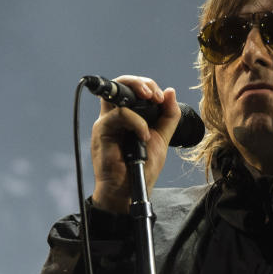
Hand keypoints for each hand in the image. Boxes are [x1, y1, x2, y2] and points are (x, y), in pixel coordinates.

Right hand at [90, 75, 180, 213]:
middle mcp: (114, 116)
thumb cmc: (143, 167)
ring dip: (138, 93)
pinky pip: (119, 115)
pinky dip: (136, 122)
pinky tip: (144, 136)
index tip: (162, 98)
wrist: (130, 191)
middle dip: (140, 82)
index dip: (147, 86)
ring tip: (154, 102)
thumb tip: (170, 91)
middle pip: (119, 84)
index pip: (131, 89)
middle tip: (155, 94)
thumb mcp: (161, 138)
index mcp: (127, 116)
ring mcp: (106, 123)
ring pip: (116, 94)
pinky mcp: (102, 132)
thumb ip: (168, 116)